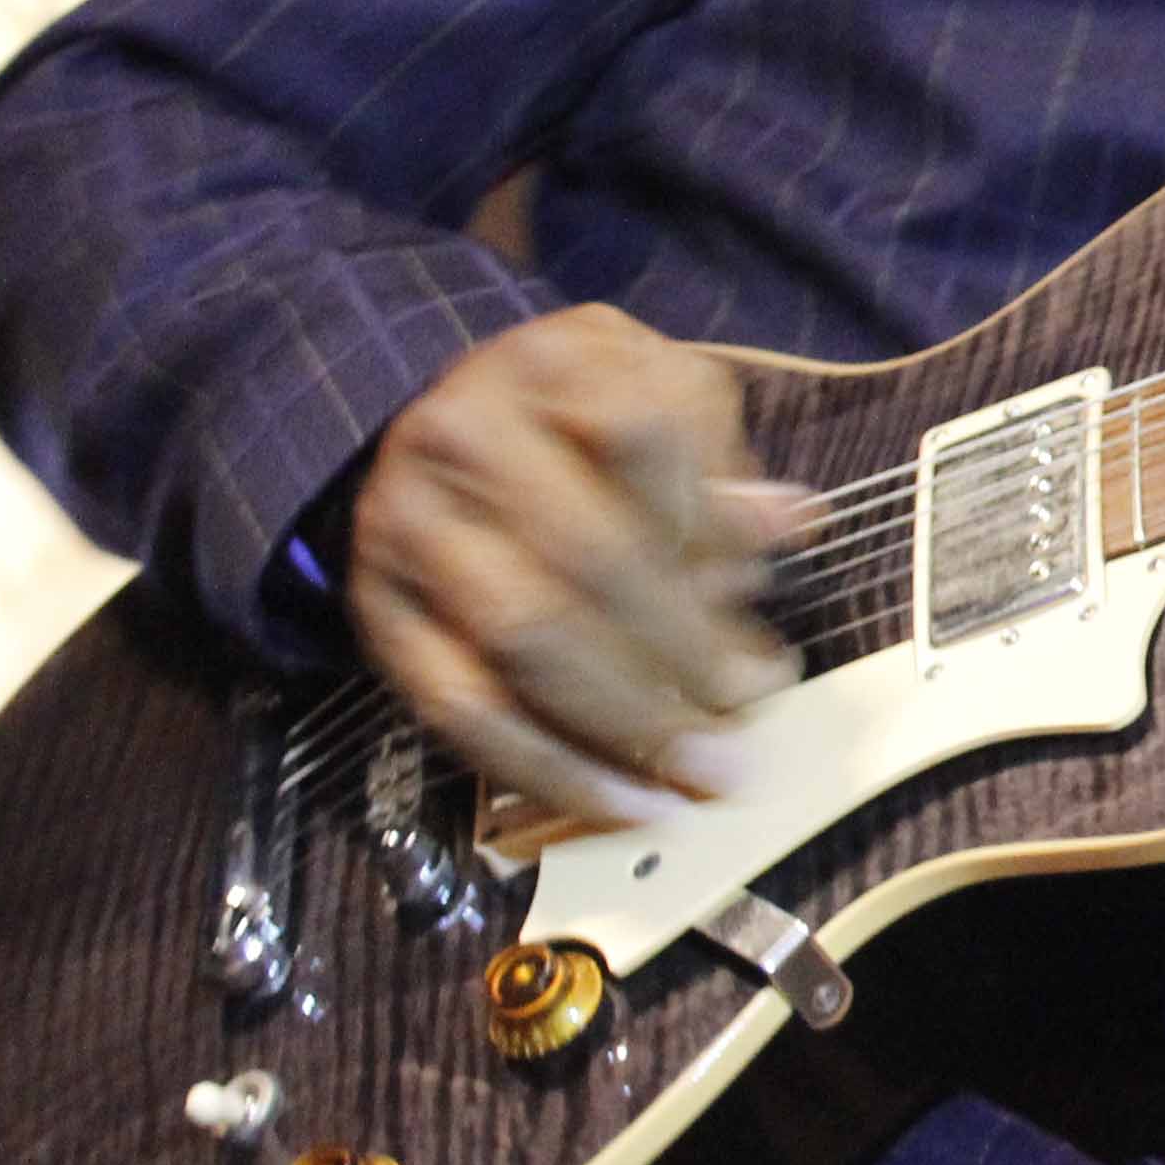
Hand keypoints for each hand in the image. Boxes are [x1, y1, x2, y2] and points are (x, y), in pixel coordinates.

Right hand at [346, 302, 811, 823]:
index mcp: (548, 363)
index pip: (640, 438)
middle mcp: (461, 435)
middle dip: (678, 654)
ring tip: (696, 779)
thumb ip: (719, 462)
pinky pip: (457, 706)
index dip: (708, 527)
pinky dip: (543, 766)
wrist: (440, 426)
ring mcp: (407, 525)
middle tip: (747, 723)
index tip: (761, 591)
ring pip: (517, 637)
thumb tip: (785, 522)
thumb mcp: (659, 394)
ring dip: (619, 724)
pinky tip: (616, 801)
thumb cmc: (578, 415)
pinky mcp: (379, 612)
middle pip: (581, 554)